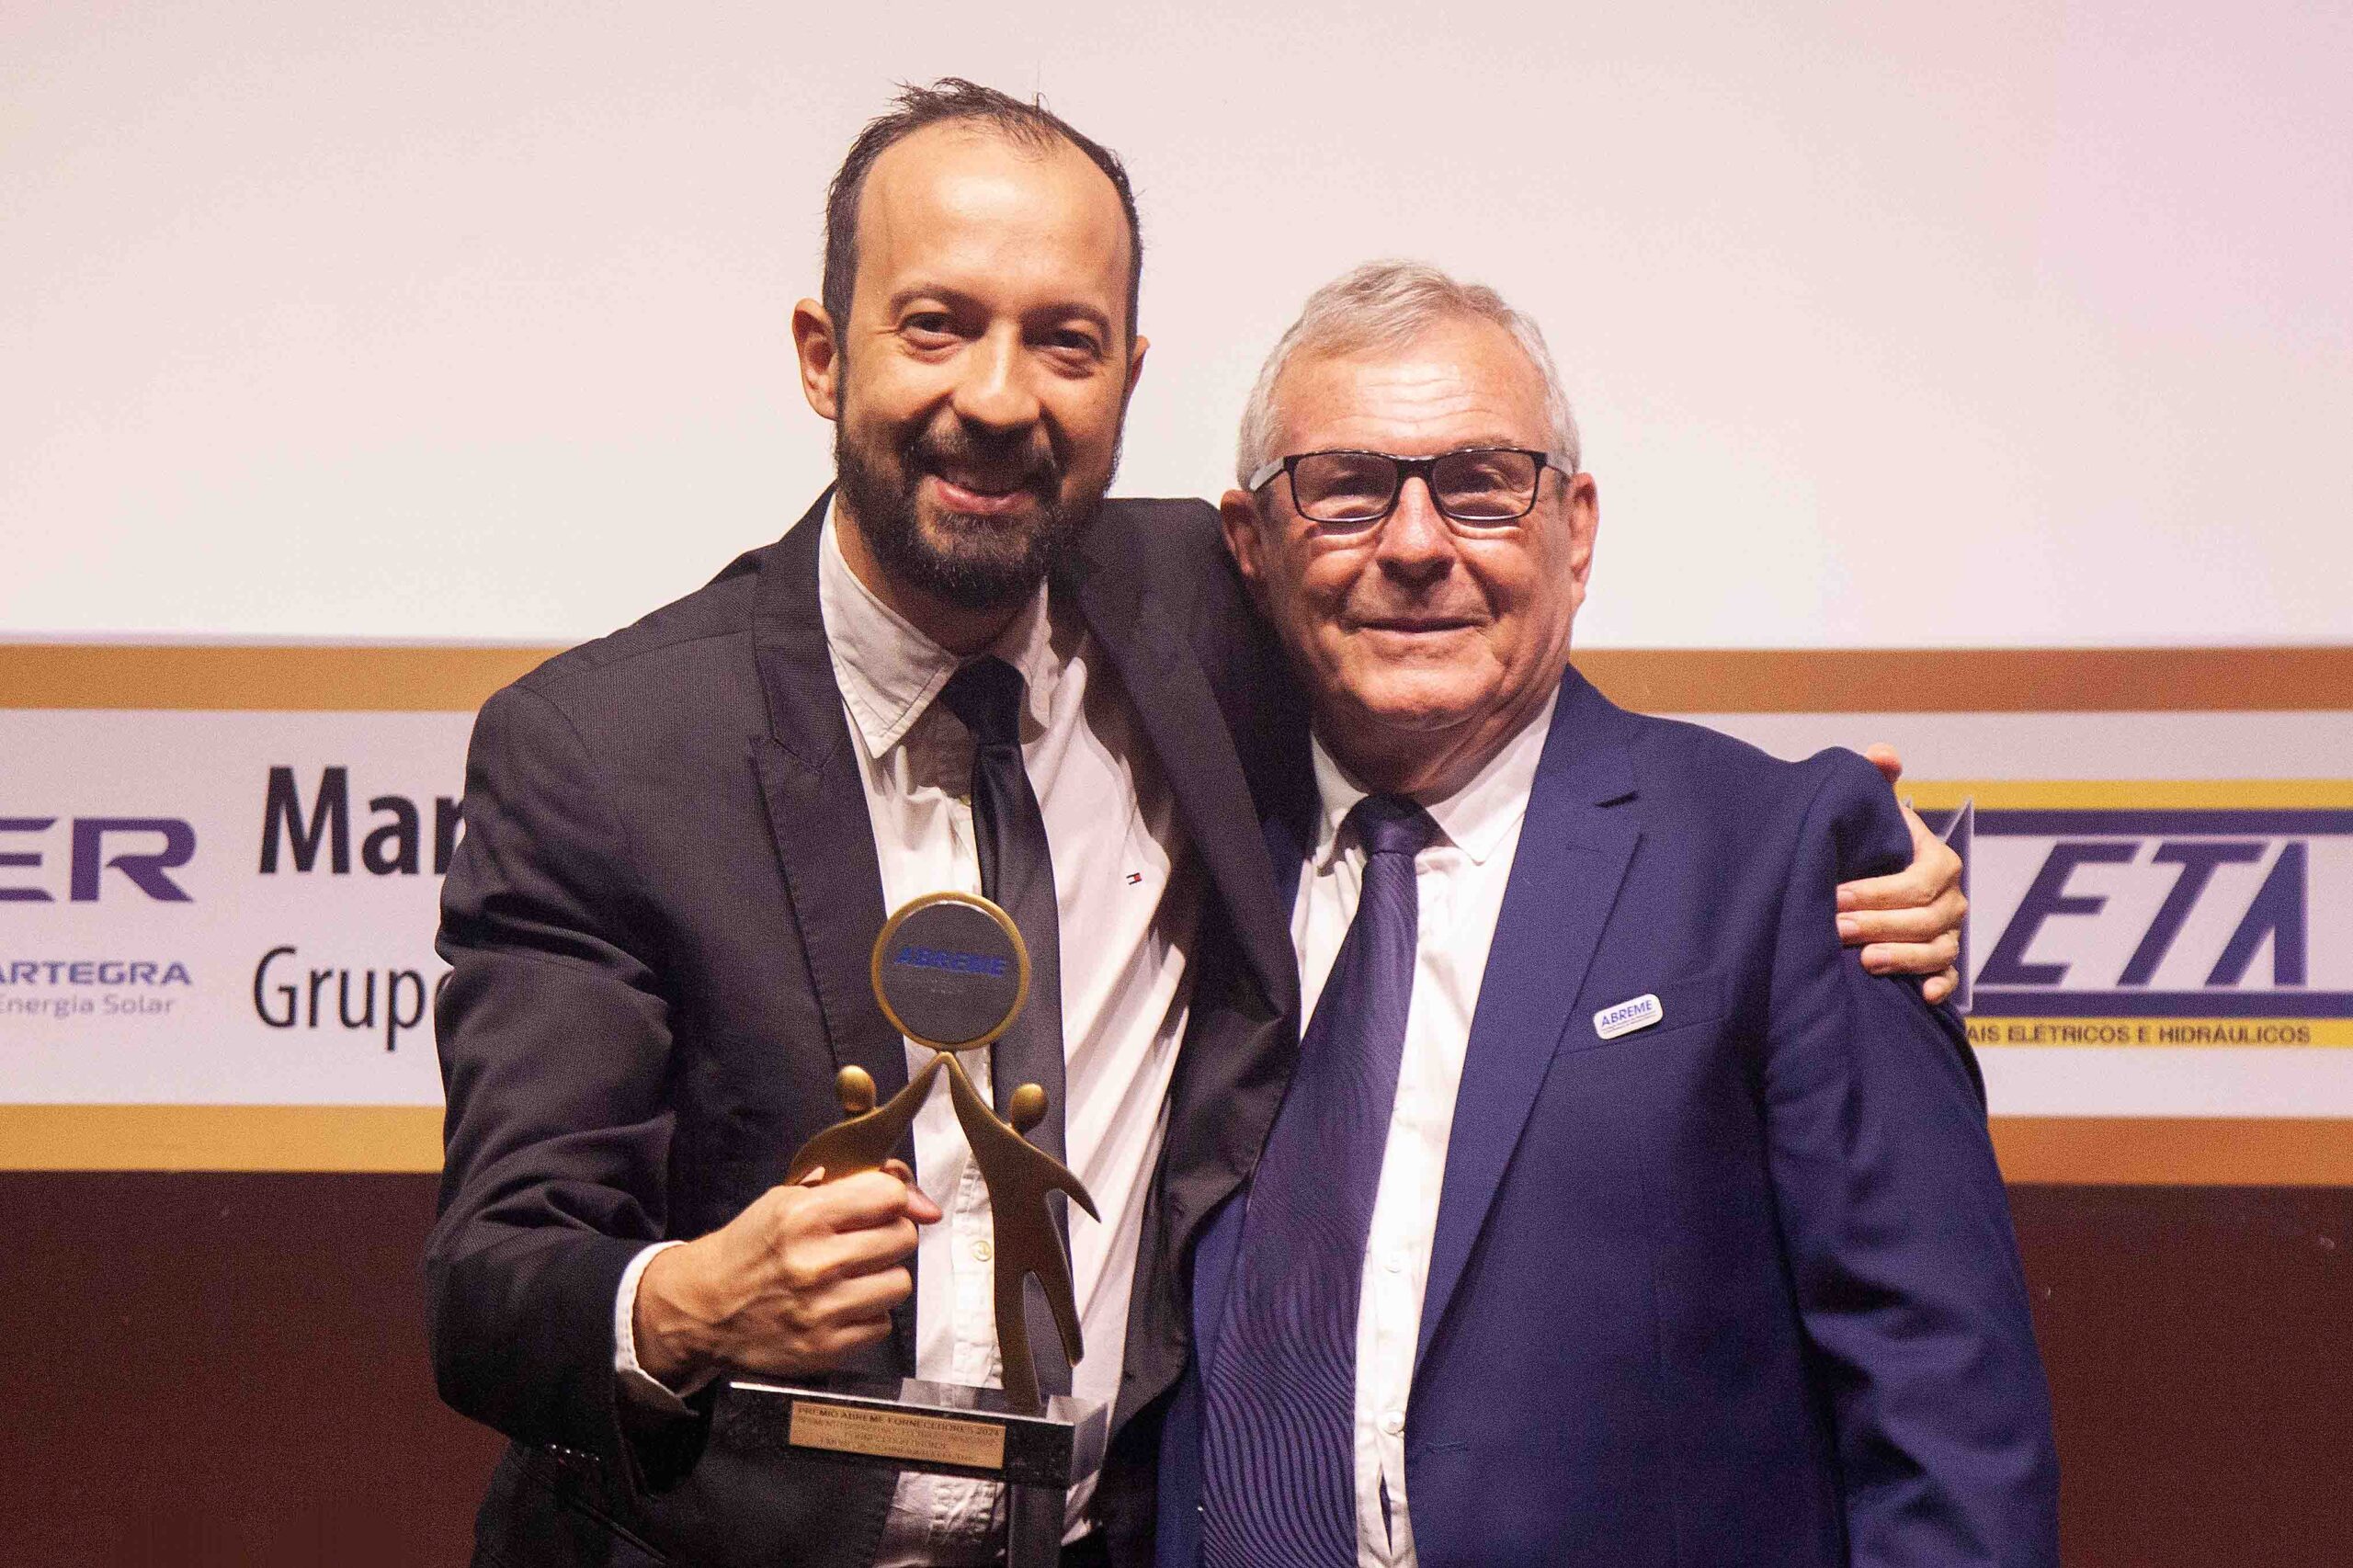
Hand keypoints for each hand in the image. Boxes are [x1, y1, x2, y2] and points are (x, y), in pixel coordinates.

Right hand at [632, 1159, 941, 1388]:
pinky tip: (840, 1306)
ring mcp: (821, 1309)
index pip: (890, 1196)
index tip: (883, 1207)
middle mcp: (815, 1263)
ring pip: (899, 1284)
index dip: (894, 1199)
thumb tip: (924, 1204)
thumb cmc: (751, 1248)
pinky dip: (867, 1315)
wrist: (705, 1306)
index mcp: (804, 1217)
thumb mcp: (789, 1200)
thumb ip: (855, 1188)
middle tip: (863, 1242)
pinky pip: (881, 1325)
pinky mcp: (825, 1348)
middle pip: (903, 1238)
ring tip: (852, 1277)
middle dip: (889, 1236)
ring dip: (881, 1278)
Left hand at [1837, 745, 1964, 1003]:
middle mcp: (1951, 898)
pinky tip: (1918, 995)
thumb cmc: (1869, 846)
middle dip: (1880, 923)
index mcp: (1938, 861)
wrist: (1872, 881)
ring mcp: (1950, 933)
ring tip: (1864, 961)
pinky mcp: (1943, 964)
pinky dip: (1939, 988)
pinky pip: (1951, 980)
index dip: (1878, 891)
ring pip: (1937, 950)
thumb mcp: (1872, 813)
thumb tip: (1882, 753)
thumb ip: (1876, 781)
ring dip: (1903, 957)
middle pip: (1925, 917)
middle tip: (1837, 928)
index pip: (1919, 880)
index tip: (1835, 895)